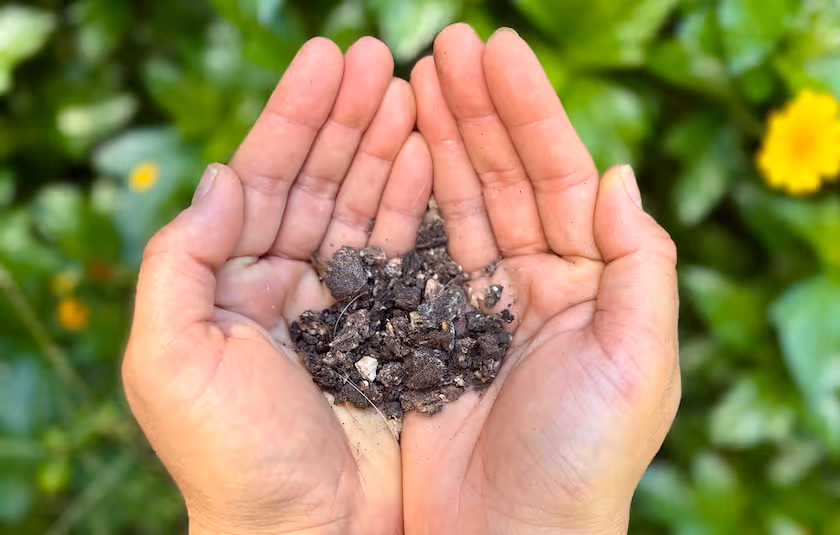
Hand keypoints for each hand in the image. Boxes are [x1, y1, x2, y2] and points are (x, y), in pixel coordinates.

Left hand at [122, 37, 430, 534]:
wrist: (307, 534)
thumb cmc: (233, 459)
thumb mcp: (172, 360)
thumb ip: (181, 263)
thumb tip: (223, 176)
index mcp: (229, 284)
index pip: (263, 179)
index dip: (293, 117)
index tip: (327, 58)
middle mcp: (283, 285)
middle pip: (317, 180)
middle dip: (345, 116)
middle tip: (379, 55)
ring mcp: (341, 304)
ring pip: (362, 206)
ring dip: (384, 147)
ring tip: (409, 92)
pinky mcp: (388, 327)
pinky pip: (401, 251)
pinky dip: (412, 202)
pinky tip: (428, 158)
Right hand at [404, 25, 679, 533]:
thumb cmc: (582, 461)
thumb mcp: (639, 362)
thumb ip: (641, 265)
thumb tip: (619, 175)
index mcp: (591, 284)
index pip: (559, 177)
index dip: (529, 113)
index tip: (495, 51)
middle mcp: (537, 285)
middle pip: (506, 178)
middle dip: (478, 110)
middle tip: (444, 46)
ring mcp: (478, 304)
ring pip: (459, 204)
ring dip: (440, 140)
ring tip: (414, 78)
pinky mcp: (428, 330)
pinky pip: (418, 251)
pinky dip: (406, 201)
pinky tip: (393, 154)